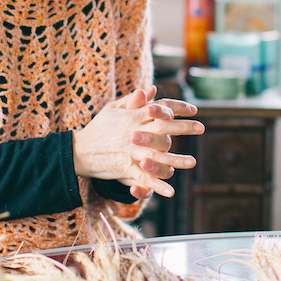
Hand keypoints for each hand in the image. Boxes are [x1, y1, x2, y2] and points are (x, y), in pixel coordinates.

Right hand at [73, 85, 201, 198]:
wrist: (79, 150)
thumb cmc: (99, 128)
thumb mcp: (113, 109)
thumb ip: (134, 100)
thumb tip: (152, 89)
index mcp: (132, 116)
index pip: (159, 107)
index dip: (177, 107)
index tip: (194, 110)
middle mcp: (133, 132)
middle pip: (162, 128)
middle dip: (183, 127)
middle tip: (201, 127)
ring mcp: (129, 151)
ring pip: (156, 155)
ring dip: (176, 159)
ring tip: (192, 161)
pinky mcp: (124, 167)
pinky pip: (143, 177)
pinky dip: (157, 185)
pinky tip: (171, 191)